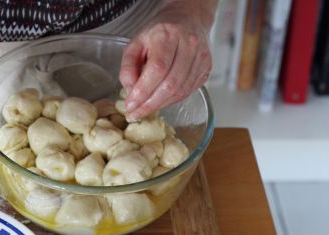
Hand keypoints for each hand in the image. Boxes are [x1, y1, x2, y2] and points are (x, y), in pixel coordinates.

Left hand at [119, 0, 216, 120]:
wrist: (188, 20)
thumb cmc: (159, 33)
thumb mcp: (135, 43)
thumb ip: (128, 67)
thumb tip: (130, 91)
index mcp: (168, 35)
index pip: (157, 69)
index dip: (143, 91)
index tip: (130, 105)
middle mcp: (189, 45)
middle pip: (170, 84)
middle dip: (150, 104)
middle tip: (135, 114)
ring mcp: (201, 58)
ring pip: (180, 91)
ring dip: (159, 105)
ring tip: (144, 111)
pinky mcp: (207, 69)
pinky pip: (187, 91)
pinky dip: (170, 101)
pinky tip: (158, 102)